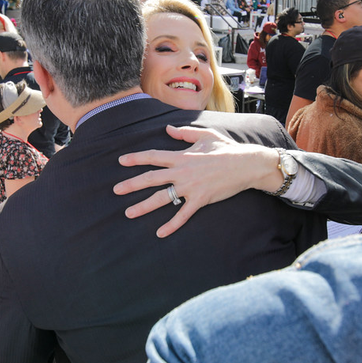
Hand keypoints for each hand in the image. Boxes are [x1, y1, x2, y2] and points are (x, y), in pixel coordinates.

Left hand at [114, 125, 279, 236]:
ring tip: (129, 213)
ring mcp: (190, 187)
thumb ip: (184, 133)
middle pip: (151, 178)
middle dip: (131, 184)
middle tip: (116, 190)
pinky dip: (171, 225)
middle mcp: (182, 171)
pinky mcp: (200, 200)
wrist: (246, 164)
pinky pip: (183, 215)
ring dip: (143, 206)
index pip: (153, 156)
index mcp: (181, 156)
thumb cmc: (226, 148)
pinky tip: (159, 233)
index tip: (121, 161)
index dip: (136, 158)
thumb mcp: (204, 135)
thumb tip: (168, 129)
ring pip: (162, 198)